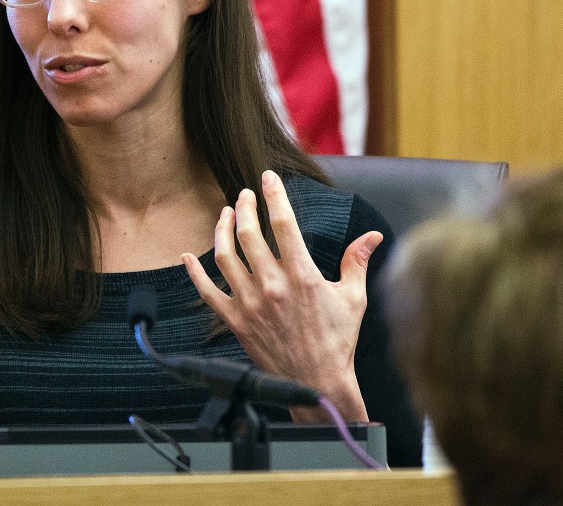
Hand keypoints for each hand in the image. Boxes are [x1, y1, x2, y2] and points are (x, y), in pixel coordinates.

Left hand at [183, 169, 380, 421]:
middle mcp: (273, 286)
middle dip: (245, 207)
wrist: (317, 384)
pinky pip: (207, 292)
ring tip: (226, 214)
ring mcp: (250, 304)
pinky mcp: (235, 321)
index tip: (268, 178)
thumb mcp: (353, 298)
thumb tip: (373, 236)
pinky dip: (194, 272)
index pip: (284, 224)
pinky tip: (188, 256)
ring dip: (222, 230)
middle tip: (245, 194)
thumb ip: (357, 261)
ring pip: (225, 257)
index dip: (274, 195)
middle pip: (249, 234)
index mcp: (303, 276)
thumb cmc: (338, 341)